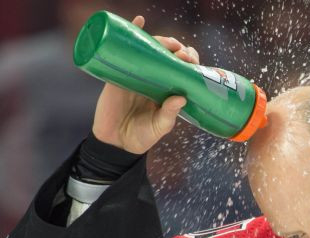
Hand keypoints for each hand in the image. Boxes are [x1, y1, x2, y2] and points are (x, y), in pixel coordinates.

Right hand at [91, 15, 200, 153]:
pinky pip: (125, 50)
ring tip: (170, 43)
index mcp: (168, 89)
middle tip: (184, 53)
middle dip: (178, 49)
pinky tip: (139, 20)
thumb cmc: (141, 136)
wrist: (115, 143)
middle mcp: (154, 78)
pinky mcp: (118, 73)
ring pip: (150, 49)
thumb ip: (169, 115)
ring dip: (162, 40)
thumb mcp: (160, 127)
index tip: (193, 59)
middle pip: (168, 55)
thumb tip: (181, 98)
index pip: (182, 68)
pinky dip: (133, 32)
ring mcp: (137, 74)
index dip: (190, 60)